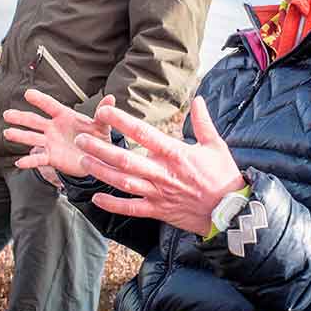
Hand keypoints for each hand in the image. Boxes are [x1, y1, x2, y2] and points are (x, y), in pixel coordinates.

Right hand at [3, 89, 114, 178]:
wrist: (98, 159)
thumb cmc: (98, 137)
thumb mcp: (102, 125)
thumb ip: (103, 113)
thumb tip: (111, 98)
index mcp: (65, 116)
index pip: (50, 106)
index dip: (40, 100)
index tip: (28, 93)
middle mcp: (54, 128)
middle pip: (34, 121)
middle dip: (21, 117)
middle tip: (7, 114)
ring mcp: (50, 143)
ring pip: (31, 138)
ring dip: (19, 136)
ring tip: (7, 133)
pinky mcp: (51, 157)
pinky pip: (38, 158)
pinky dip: (29, 161)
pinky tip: (19, 162)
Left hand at [74, 96, 243, 235]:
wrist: (230, 211)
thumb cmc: (223, 176)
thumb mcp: (216, 145)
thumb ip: (203, 122)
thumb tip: (198, 99)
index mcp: (175, 153)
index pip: (143, 133)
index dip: (121, 121)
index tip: (103, 112)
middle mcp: (162, 173)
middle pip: (124, 159)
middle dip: (99, 148)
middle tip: (80, 138)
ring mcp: (158, 193)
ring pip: (123, 182)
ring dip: (101, 172)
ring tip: (82, 161)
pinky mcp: (158, 211)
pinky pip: (131, 208)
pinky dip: (113, 204)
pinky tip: (96, 198)